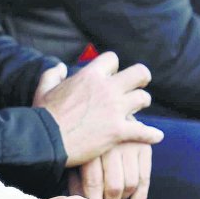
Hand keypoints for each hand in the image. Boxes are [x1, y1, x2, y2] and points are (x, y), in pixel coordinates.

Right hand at [34, 52, 164, 166]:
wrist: (44, 139)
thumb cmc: (43, 114)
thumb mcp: (43, 88)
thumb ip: (52, 73)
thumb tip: (60, 66)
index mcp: (90, 75)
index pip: (113, 59)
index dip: (113, 66)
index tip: (111, 75)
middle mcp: (106, 89)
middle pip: (139, 73)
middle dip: (141, 78)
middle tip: (138, 86)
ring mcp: (114, 110)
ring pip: (143, 98)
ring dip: (142, 103)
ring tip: (138, 109)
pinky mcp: (118, 131)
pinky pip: (144, 131)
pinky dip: (152, 134)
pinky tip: (156, 136)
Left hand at [67, 142, 150, 198]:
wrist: (102, 112)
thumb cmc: (83, 138)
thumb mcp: (75, 154)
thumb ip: (75, 177)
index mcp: (91, 143)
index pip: (93, 182)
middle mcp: (114, 143)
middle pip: (114, 186)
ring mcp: (131, 144)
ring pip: (130, 184)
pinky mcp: (144, 147)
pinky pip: (144, 180)